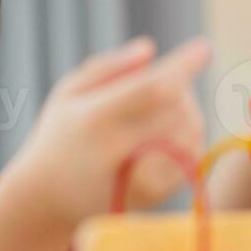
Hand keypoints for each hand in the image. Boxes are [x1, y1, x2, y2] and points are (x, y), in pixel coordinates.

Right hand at [10, 36, 210, 227]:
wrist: (47, 202)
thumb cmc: (60, 137)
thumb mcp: (68, 94)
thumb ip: (107, 67)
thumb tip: (150, 48)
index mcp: (95, 119)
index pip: (152, 89)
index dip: (182, 67)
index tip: (204, 48)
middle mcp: (117, 150)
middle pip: (176, 109)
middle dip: (181, 89)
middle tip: (168, 83)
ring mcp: (137, 178)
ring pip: (189, 134)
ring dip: (189, 114)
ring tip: (166, 109)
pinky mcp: (153, 196)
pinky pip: (191, 159)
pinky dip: (190, 140)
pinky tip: (171, 134)